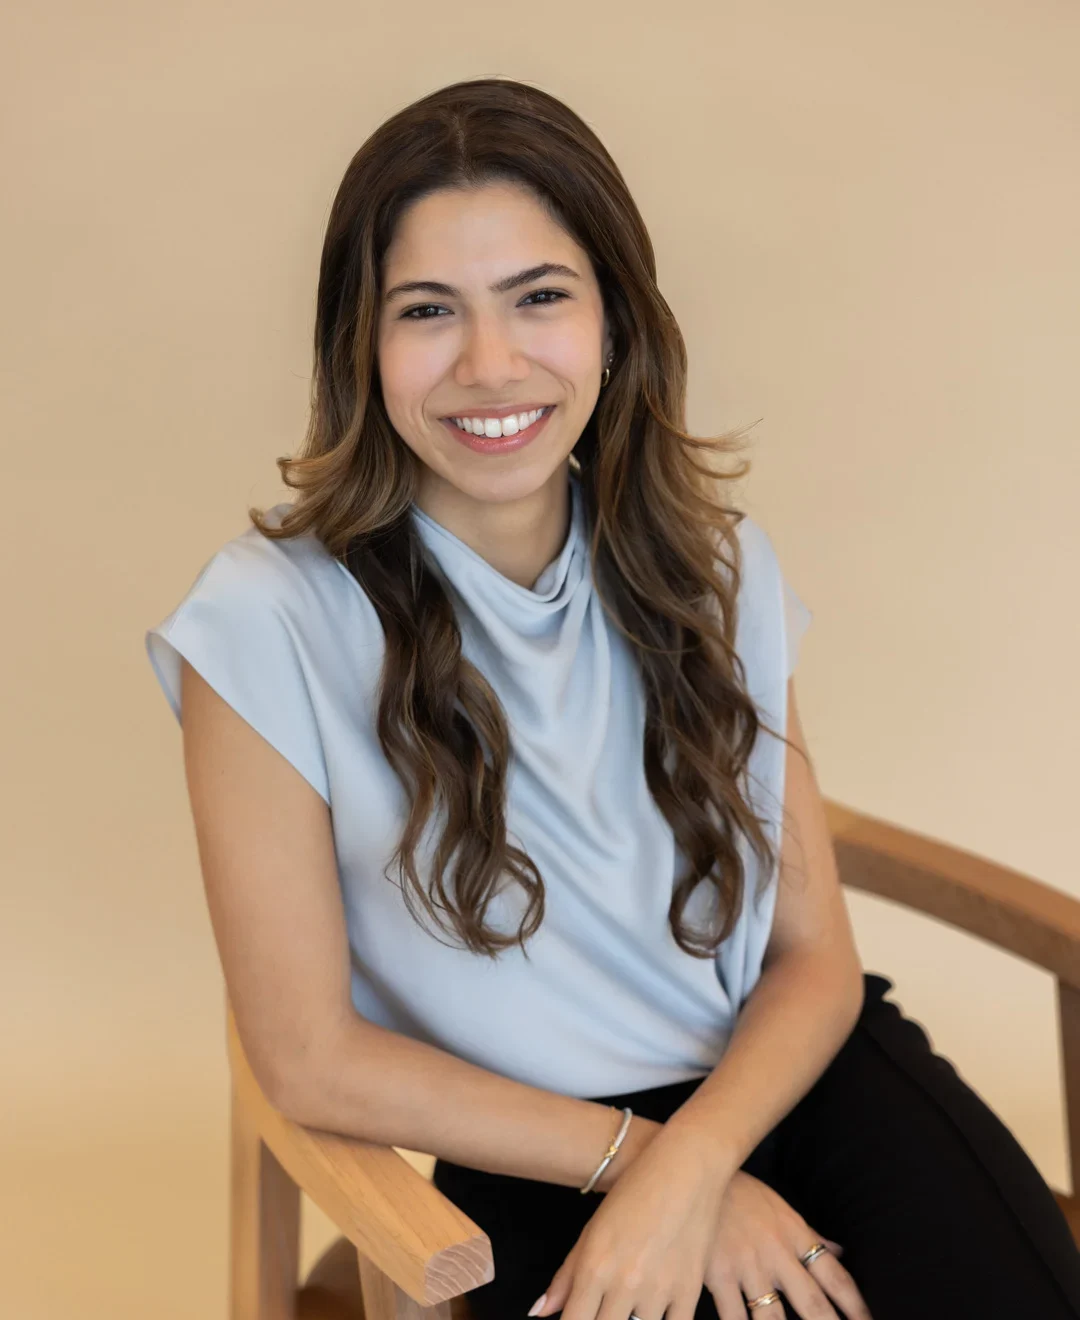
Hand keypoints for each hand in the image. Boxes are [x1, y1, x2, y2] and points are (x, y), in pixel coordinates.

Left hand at [528, 1124, 730, 1319]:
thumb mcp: (593, 1229)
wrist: (687, 1167)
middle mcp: (624, 1283)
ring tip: (630, 1306)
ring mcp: (659, 1289)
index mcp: (594, 1267)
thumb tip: (539, 1312)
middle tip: (604, 1309)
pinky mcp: (690, 1290)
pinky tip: (654, 1312)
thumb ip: (566, 1276)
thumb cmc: (636, 1192)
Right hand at [702, 1171, 871, 1318]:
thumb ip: (809, 1234)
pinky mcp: (717, 1275)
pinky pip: (732, 1317)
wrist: (694, 1173)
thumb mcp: (779, 1207)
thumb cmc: (740, 1191)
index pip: (835, 1276)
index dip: (856, 1307)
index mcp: (795, 1235)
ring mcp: (747, 1267)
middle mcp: (777, 1254)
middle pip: (814, 1305)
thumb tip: (839, 1250)